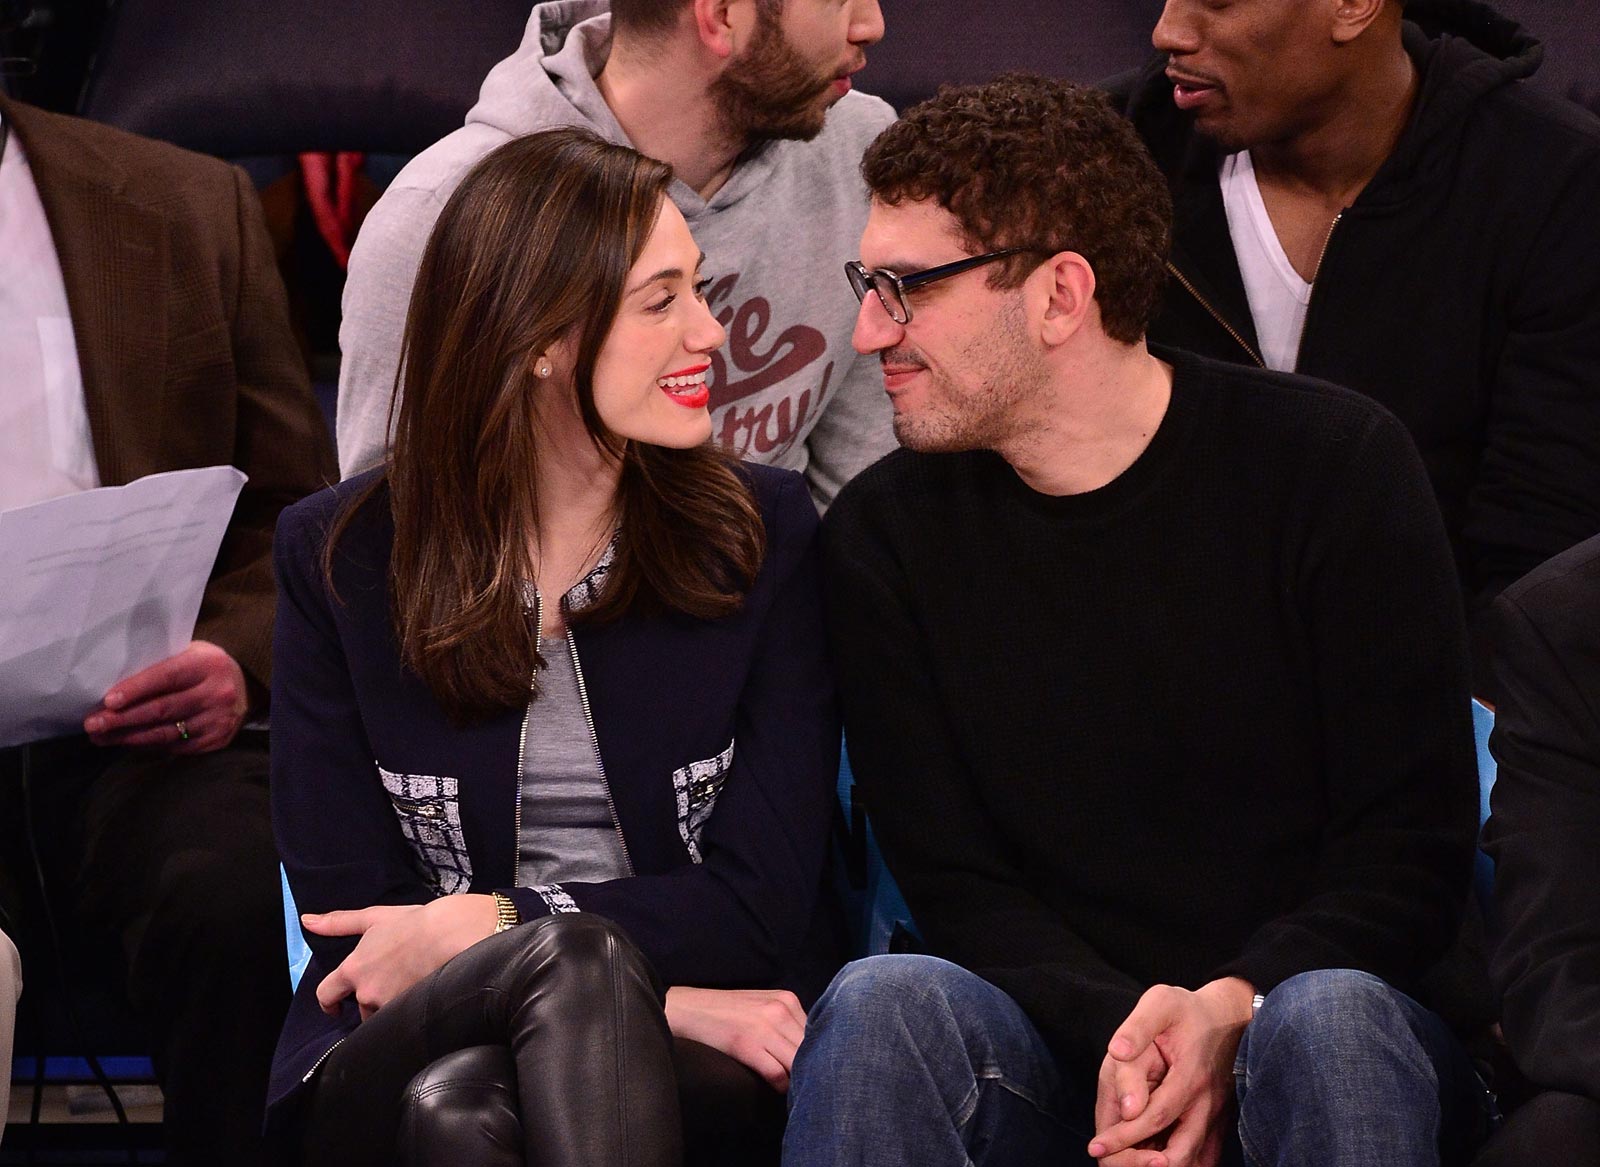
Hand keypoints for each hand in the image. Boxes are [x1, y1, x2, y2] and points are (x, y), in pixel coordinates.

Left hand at [83, 640, 248, 753]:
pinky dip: (149, 745)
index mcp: (208, 664)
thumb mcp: (190, 654)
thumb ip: (160, 665)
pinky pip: (176, 746)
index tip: (108, 701)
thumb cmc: (204, 668)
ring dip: (129, 737)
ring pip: (166, 733)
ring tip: (101, 737)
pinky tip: (128, 742)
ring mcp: (218, 720)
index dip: (136, 689)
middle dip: (123, 719)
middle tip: (93, 724)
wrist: (246, 689)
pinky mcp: (217, 740)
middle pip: (163, 710)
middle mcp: (218, 693)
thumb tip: (114, 686)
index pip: (167, 677)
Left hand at [305, 894, 497, 1020]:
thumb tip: (306, 920)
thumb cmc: (414, 923)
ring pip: (383, 1016)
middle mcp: (366, 992)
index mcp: (353, 970)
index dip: (328, 1003)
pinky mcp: (410, 1012)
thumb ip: (339, 923)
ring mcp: (389, 1005)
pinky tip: (422, 996)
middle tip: (393, 983)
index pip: (326, 995)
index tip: (335, 1007)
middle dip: (372, 1001)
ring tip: (411, 986)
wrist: (451, 933)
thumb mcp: (374, 918)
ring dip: (392, 1007)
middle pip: (360, 1009)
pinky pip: (402, 1019)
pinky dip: (409, 1010)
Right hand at [664, 986, 806, 1091]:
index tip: (816, 1069)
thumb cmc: (724, 1012)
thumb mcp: (761, 1006)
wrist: (687, 1009)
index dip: (817, 1054)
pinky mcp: (748, 1045)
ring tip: (795, 1090)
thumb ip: (786, 1021)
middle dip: (811, 1068)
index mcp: (786, 999)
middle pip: (811, 1048)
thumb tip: (809, 1049)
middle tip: (810, 1084)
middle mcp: (780, 1010)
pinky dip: (781, 1087)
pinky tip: (776, 1089)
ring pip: (798, 1063)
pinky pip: (778, 1074)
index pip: (816, 1033)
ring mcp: (765, 1027)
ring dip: (798, 1080)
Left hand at [1088, 978, 1254, 1166]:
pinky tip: (1156, 1160)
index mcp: (1189, 1078)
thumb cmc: (1188, 1010)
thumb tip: (1116, 1052)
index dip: (1123, 1137)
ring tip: (1128, 1161)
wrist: (1229, 1015)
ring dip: (1162, 1165)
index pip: (1154, 1119)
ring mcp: (1216, 1117)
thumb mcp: (1160, 1003)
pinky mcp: (1219, 1122)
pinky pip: (1205, 1157)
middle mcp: (1207, 1105)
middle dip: (1140, 1163)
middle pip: (1178, 1153)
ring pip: (1195, 1161)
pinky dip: (1183, 1164)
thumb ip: (1137, 1028)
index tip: (1095, 1147)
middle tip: (1107, 1159)